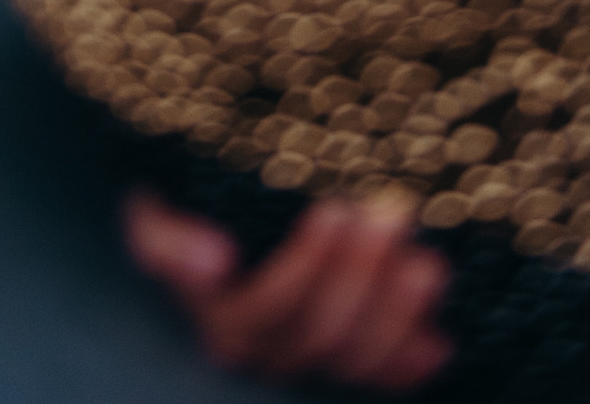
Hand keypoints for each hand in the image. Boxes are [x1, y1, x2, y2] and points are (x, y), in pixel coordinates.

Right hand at [125, 186, 452, 388]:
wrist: (205, 232)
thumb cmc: (179, 212)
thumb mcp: (153, 219)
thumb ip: (164, 241)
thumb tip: (216, 261)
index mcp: (219, 318)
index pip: (269, 308)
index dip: (308, 268)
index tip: (335, 210)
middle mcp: (260, 353)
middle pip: (320, 330)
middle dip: (361, 271)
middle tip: (392, 212)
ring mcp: (301, 361)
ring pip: (353, 357)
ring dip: (394, 313)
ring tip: (425, 262)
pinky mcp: (335, 363)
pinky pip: (373, 379)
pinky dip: (406, 364)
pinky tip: (436, 344)